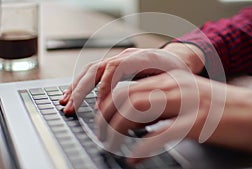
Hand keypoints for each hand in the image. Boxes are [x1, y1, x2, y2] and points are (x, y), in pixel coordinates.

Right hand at [60, 43, 203, 113]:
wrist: (176, 59)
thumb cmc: (175, 71)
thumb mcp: (172, 81)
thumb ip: (154, 93)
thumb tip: (134, 112)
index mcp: (141, 58)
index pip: (115, 68)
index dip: (105, 87)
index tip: (99, 107)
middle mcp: (126, 56)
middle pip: (97, 68)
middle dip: (81, 89)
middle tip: (70, 107)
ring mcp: (118, 59)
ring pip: (91, 70)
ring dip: (77, 87)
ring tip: (65, 102)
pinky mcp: (115, 66)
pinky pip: (93, 72)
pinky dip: (81, 84)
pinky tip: (73, 94)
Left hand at [97, 70, 251, 163]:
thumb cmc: (225, 109)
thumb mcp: (190, 97)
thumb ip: (166, 101)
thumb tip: (140, 115)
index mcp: (172, 81)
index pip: (129, 87)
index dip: (109, 104)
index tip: (102, 119)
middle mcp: (176, 87)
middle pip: (127, 97)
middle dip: (107, 116)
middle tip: (101, 134)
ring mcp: (185, 103)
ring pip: (138, 110)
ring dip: (117, 129)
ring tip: (111, 144)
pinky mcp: (196, 123)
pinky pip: (160, 134)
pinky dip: (142, 147)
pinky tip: (134, 158)